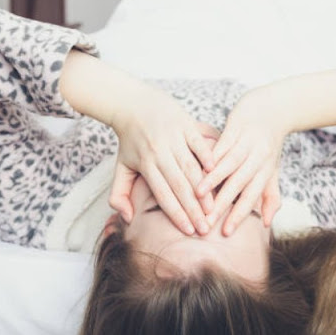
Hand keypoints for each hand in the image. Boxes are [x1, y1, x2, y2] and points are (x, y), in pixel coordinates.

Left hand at [108, 84, 216, 235]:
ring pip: (191, 167)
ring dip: (204, 188)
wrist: (133, 103)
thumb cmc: (130, 140)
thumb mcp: (120, 167)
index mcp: (145, 165)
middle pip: (179, 185)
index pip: (163, 194)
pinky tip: (216, 171)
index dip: (176, 214)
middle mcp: (159, 152)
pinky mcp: (185, 124)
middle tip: (205, 228)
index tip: (188, 230)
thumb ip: (119, 194)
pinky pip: (198, 143)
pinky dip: (207, 156)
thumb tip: (127, 218)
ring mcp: (173, 137)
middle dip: (193, 209)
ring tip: (214, 208)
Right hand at [196, 86, 285, 234]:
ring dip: (214, 179)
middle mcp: (259, 157)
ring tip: (198, 194)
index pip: (252, 196)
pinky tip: (197, 166)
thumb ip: (269, 197)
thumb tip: (266, 223)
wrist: (270, 109)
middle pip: (240, 183)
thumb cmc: (267, 145)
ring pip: (230, 163)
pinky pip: (222, 144)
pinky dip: (211, 156)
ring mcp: (248, 141)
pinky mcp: (236, 127)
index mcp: (266, 170)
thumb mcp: (271, 171)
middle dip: (223, 203)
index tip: (225, 231)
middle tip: (208, 220)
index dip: (239, 214)